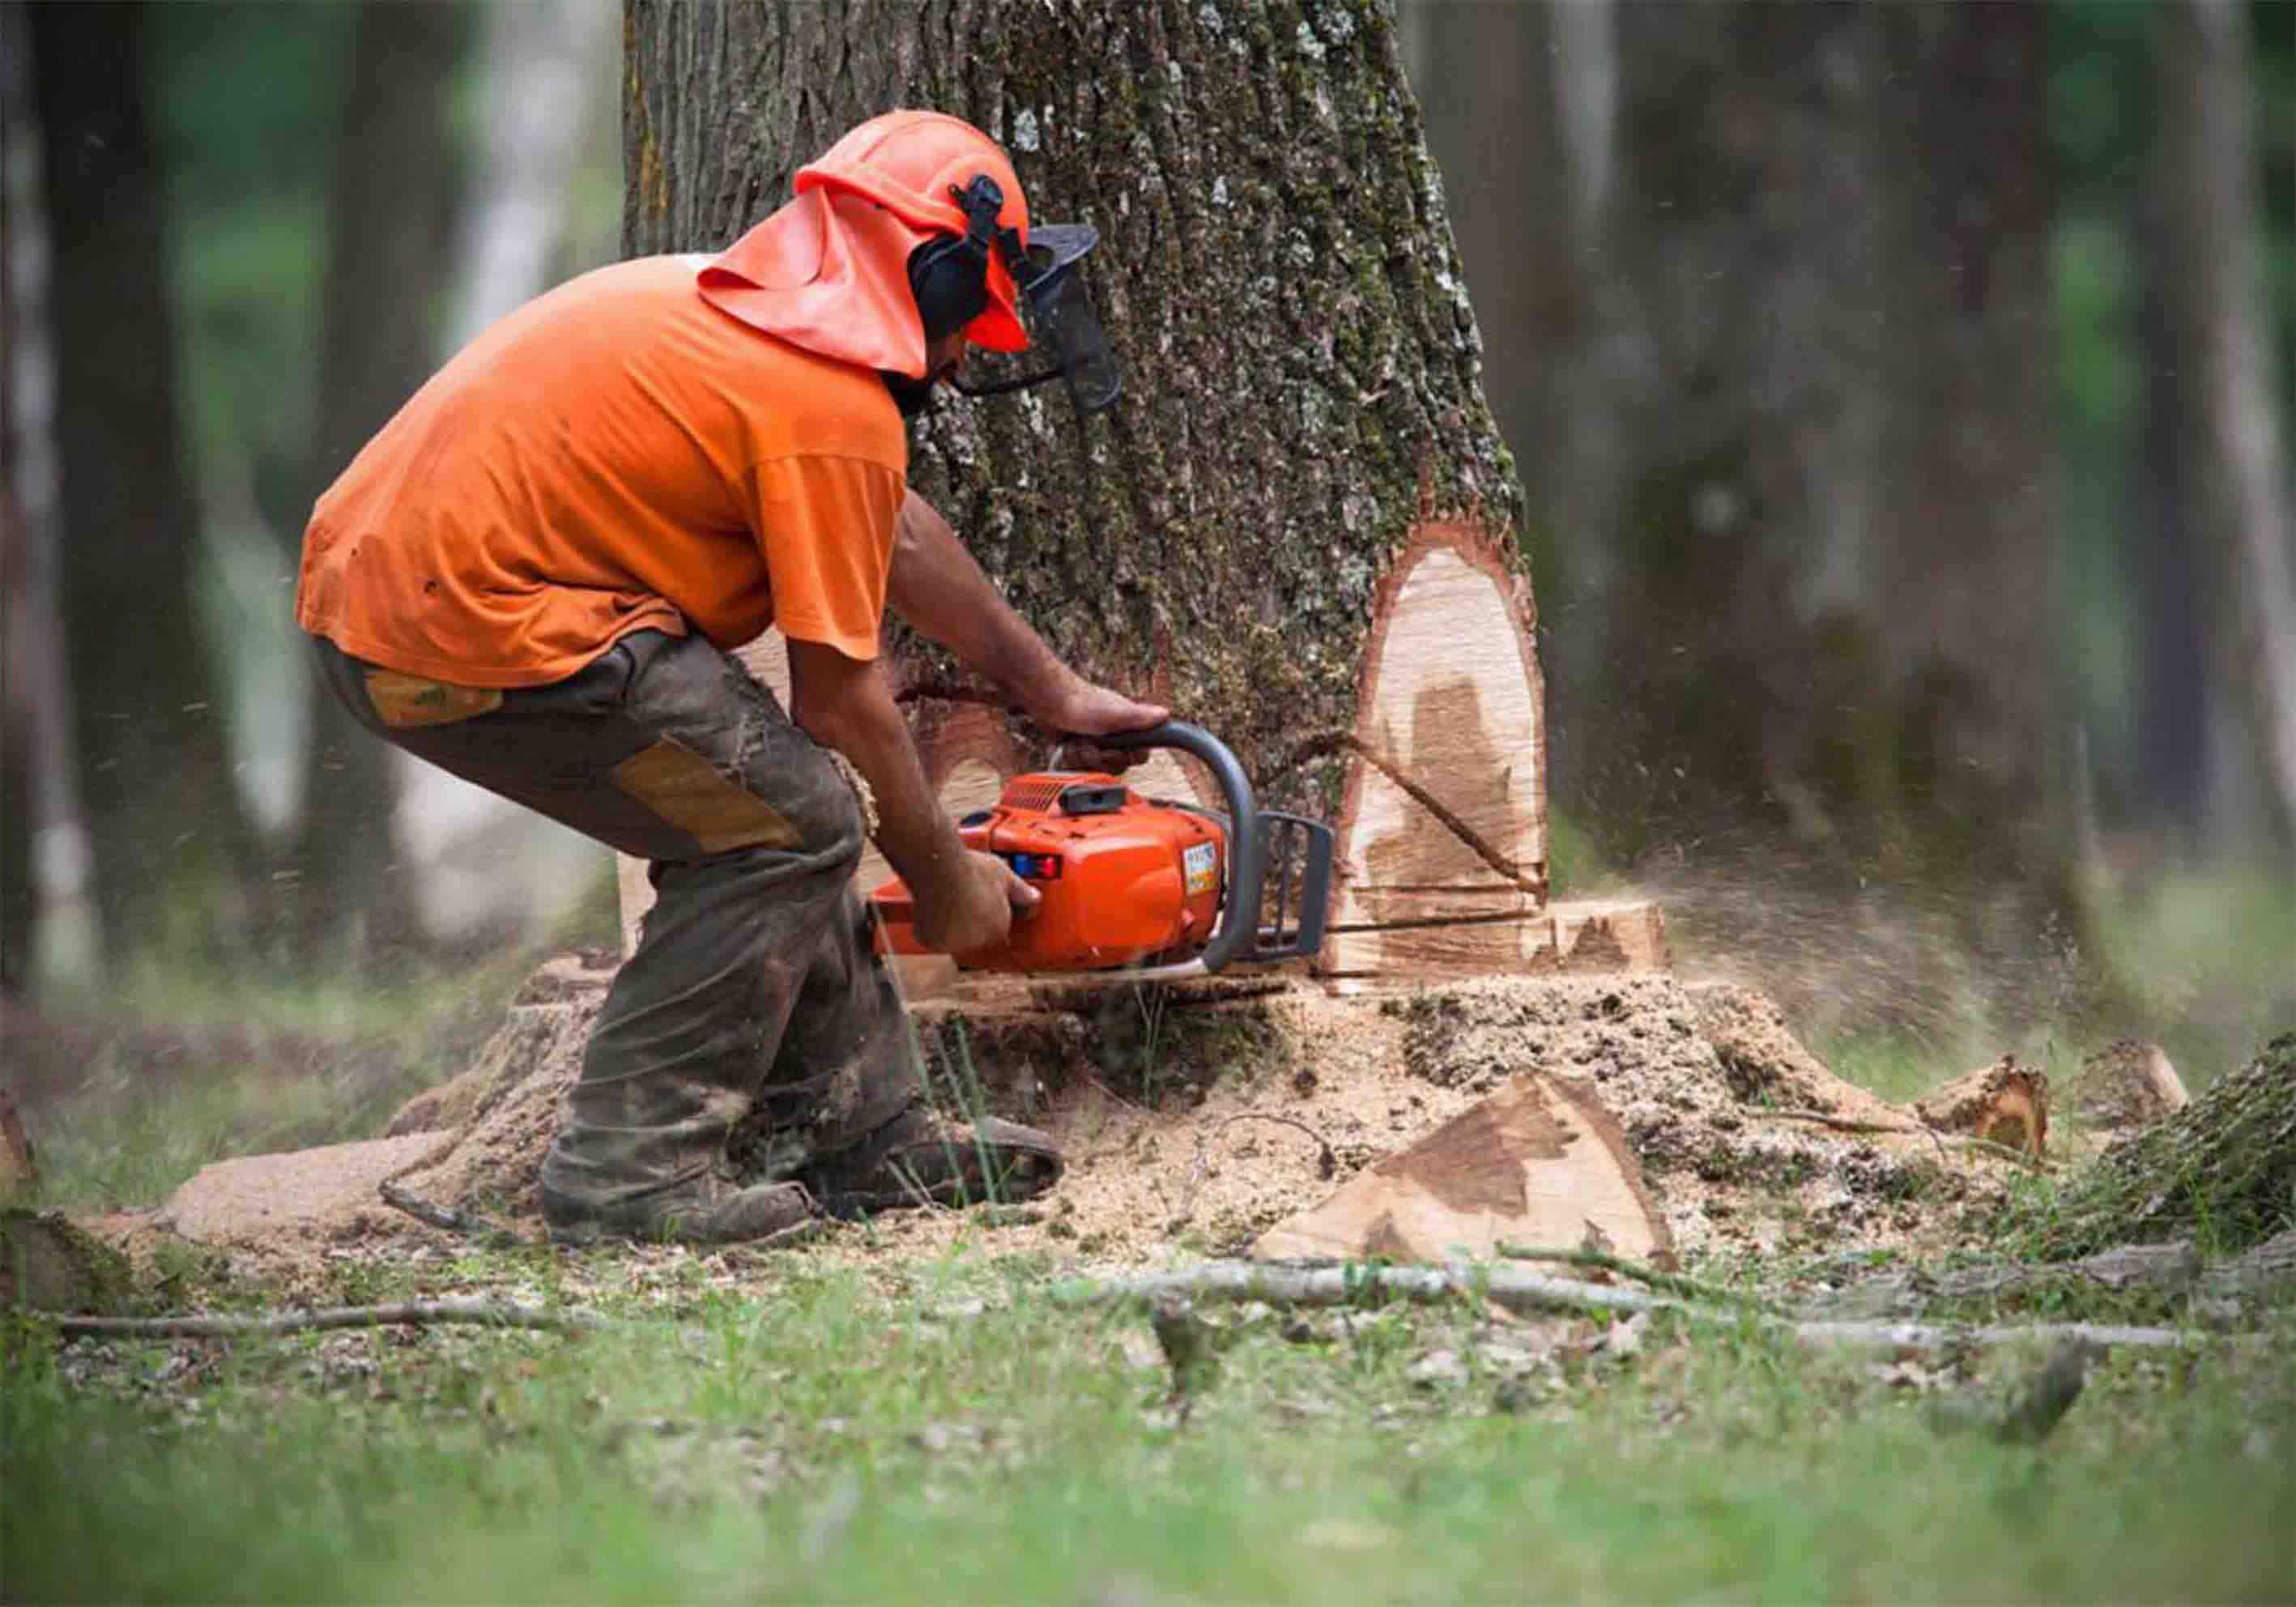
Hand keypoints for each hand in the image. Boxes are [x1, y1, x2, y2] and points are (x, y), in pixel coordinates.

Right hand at [913, 850, 1039, 958]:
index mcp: (999, 927)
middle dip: (967, 921)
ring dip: (947, 927)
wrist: (940, 869)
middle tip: (959, 898)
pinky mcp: (932, 941)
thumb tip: (1035, 898)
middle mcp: (978, 940)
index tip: (977, 904)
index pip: (996, 929)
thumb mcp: (1003, 876)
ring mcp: (954, 943)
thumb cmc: (971, 870)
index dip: (986, 915)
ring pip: (950, 938)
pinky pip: (930, 937)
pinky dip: (928, 928)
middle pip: (972, 936)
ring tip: (944, 901)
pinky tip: (929, 910)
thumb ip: (1021, 891)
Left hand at [1034, 674, 1169, 773]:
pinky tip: (1068, 744)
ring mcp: (1095, 742)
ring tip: (1077, 741)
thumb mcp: (1116, 713)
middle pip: (1116, 766)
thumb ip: (1140, 717)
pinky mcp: (1078, 747)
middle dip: (1101, 758)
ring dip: (1084, 756)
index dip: (1129, 757)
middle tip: (1092, 743)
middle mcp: (1113, 735)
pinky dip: (1072, 756)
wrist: (1049, 701)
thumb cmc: (1082, 702)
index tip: (1119, 750)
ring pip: (1096, 767)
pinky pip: (1080, 765)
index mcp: (1127, 727)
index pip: (1140, 755)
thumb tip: (1166, 715)